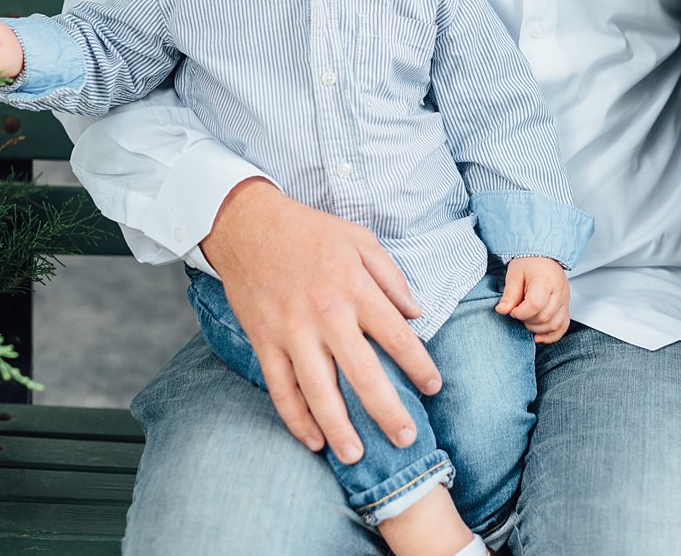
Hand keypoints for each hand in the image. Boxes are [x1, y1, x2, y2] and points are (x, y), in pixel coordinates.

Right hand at [199, 178, 440, 464]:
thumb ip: (392, 278)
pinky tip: (313, 439)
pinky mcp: (264, 341)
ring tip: (355, 456)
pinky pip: (280, 389)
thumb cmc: (309, 231)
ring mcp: (292, 332)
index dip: (419, 366)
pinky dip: (295, 418)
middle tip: (406, 439)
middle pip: (363, 374)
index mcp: (355, 288)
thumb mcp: (359, 240)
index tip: (434, 387)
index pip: (397, 336)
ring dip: (338, 427)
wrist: (247, 225)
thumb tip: (417, 314)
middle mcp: (326, 315)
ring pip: (318, 391)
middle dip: (387, 411)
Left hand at [496, 257, 570, 343]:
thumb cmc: (530, 262)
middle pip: (544, 317)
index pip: (535, 305)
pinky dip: (551, 336)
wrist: (544, 256)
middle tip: (518, 313)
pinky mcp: (566, 307)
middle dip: (527, 320)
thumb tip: (502, 310)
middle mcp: (559, 292)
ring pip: (554, 325)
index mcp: (545, 281)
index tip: (512, 310)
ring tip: (527, 319)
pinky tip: (539, 336)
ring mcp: (564, 300)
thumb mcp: (514, 274)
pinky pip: (563, 327)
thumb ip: (509, 294)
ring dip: (537, 328)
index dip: (520, 312)